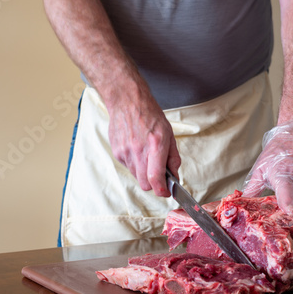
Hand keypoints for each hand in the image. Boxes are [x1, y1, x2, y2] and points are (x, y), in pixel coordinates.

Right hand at [106, 74, 180, 196]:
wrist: (127, 101)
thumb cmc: (150, 115)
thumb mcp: (169, 134)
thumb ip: (173, 158)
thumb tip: (175, 177)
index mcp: (155, 145)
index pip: (156, 179)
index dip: (162, 191)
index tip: (167, 192)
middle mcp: (138, 150)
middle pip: (145, 184)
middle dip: (154, 184)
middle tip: (160, 176)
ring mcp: (125, 152)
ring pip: (137, 177)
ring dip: (144, 174)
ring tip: (147, 156)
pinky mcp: (117, 152)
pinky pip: (128, 167)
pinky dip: (135, 165)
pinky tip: (137, 150)